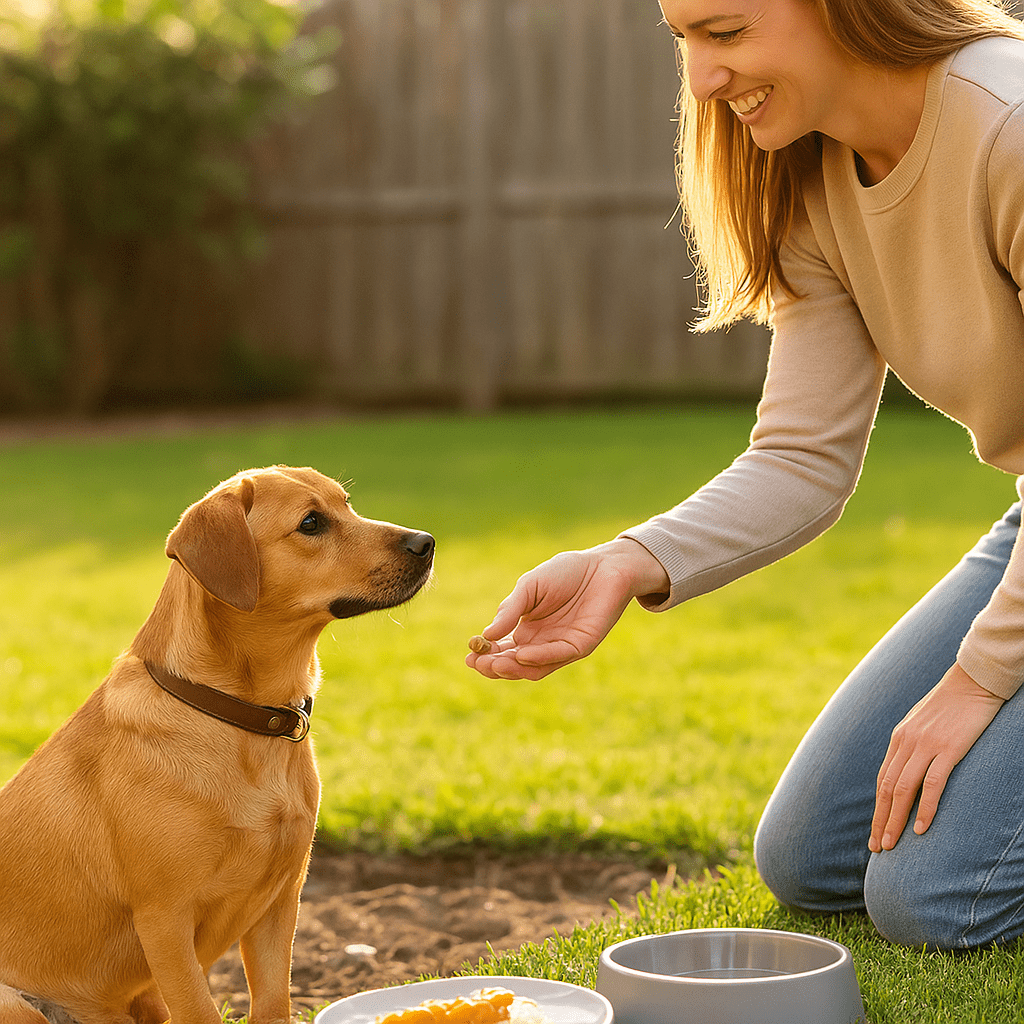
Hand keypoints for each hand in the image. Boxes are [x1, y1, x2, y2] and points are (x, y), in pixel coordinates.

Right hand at [466, 538, 669, 680]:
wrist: (602, 565)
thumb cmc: (565, 572)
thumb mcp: (529, 587)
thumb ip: (510, 609)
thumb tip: (486, 634)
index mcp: (526, 630)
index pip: (502, 650)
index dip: (485, 655)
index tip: (469, 655)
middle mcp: (542, 643)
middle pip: (514, 664)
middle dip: (493, 666)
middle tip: (476, 663)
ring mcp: (561, 647)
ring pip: (533, 667)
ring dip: (513, 668)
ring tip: (494, 663)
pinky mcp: (581, 645)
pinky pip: (558, 656)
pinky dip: (539, 657)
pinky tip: (522, 654)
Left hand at [869, 663, 1004, 851]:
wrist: (973, 682)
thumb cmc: (950, 705)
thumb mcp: (923, 725)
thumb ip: (912, 746)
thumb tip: (906, 770)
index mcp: (899, 739)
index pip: (882, 780)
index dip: (877, 808)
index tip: (875, 831)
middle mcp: (906, 743)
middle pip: (886, 789)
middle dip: (880, 820)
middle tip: (877, 848)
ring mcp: (926, 746)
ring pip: (903, 790)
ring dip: (895, 820)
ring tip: (892, 845)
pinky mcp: (949, 749)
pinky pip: (932, 784)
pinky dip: (924, 808)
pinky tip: (920, 829)